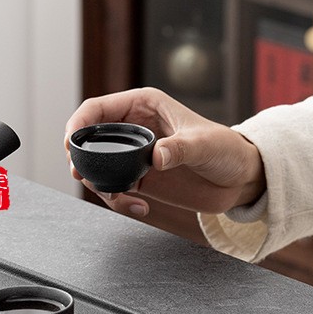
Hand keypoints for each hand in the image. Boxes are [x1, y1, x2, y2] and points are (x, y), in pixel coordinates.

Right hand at [64, 88, 265, 217]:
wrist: (241, 180)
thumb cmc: (228, 150)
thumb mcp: (206, 144)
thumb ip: (179, 148)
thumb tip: (155, 157)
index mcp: (143, 106)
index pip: (97, 109)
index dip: (77, 123)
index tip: (71, 142)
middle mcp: (132, 128)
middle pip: (88, 138)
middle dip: (79, 157)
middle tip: (81, 174)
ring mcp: (132, 154)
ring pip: (95, 166)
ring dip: (96, 183)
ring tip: (117, 196)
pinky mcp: (137, 178)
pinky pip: (112, 188)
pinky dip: (117, 200)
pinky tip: (139, 207)